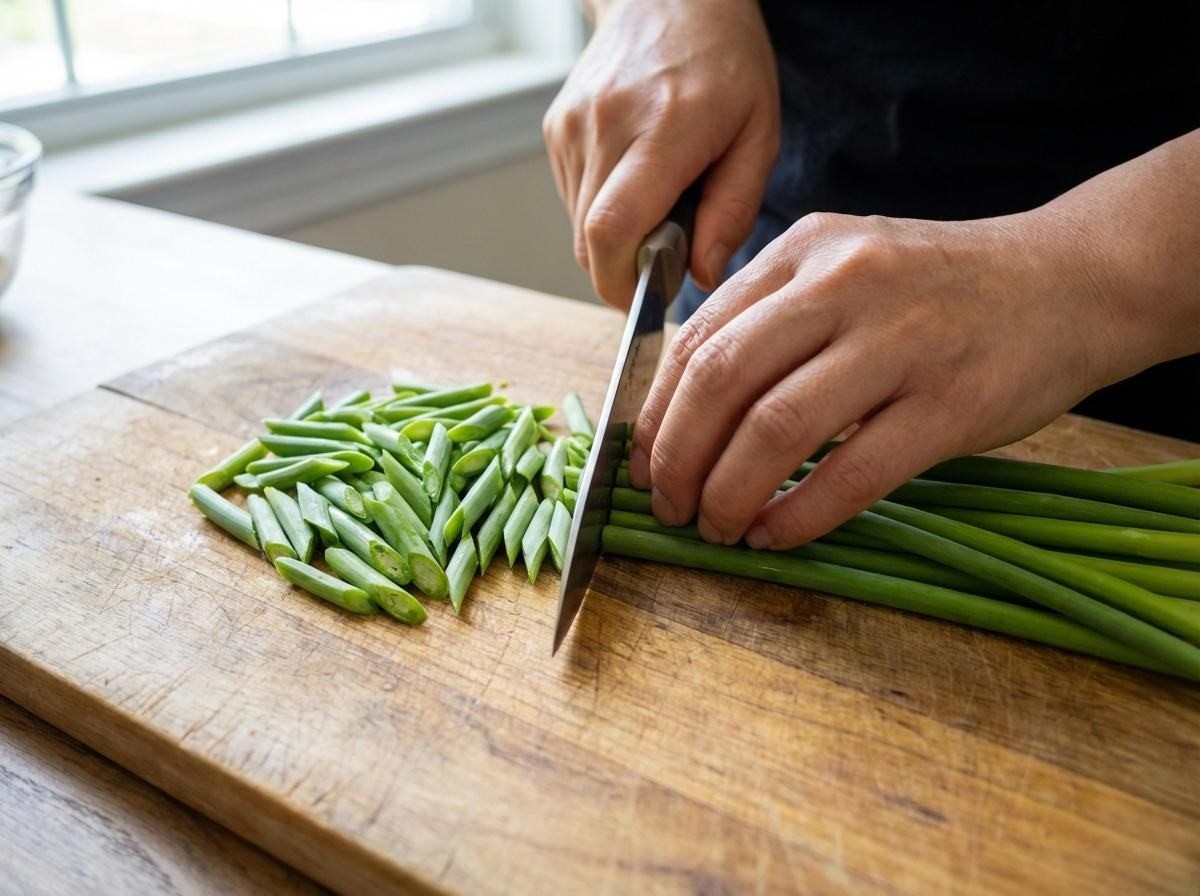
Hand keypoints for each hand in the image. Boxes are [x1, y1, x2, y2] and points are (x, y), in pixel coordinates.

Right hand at [543, 0, 778, 307]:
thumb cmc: (725, 62)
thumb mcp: (759, 133)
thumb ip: (734, 210)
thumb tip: (700, 275)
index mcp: (665, 127)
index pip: (614, 229)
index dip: (619, 284)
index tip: (644, 305)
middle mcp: (608, 126)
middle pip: (591, 239)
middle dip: (623, 270)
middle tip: (663, 259)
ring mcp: (574, 126)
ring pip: (579, 224)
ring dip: (615, 238)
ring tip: (657, 203)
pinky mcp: (557, 128)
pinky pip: (573, 198)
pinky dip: (601, 208)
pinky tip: (634, 178)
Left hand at [627, 209, 1132, 548]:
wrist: (1068, 281)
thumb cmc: (940, 291)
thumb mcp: (844, 269)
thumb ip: (769, 319)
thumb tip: (684, 410)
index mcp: (802, 251)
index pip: (696, 337)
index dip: (656, 414)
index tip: (643, 465)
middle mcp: (842, 285)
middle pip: (720, 381)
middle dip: (677, 459)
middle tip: (671, 508)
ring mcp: (900, 341)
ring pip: (775, 428)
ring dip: (729, 493)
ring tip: (718, 528)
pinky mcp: (950, 403)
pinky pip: (852, 472)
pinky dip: (799, 515)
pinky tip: (775, 536)